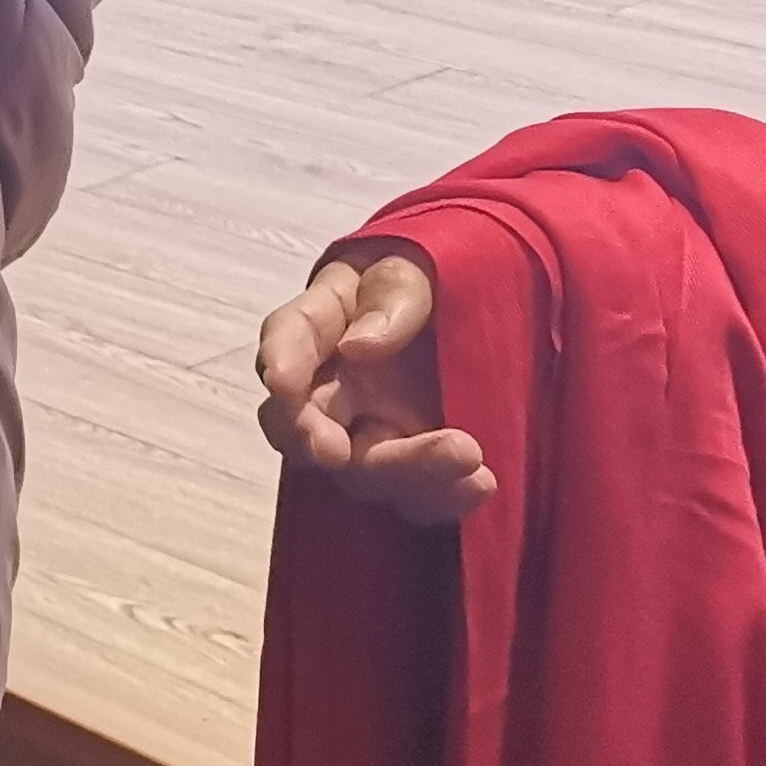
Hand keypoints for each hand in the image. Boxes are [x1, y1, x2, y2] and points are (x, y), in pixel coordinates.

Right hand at [256, 250, 495, 525]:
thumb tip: (358, 346)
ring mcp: (374, 429)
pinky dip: (442, 498)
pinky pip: (415, 495)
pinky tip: (479, 485)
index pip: (290, 336)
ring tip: (468, 458)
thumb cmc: (440, 275)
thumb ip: (391, 297)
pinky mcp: (415, 463)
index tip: (281, 382)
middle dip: (316, 442)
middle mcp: (335, 386)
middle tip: (337, 453)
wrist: (486, 308)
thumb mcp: (418, 267)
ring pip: (361, 470)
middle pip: (307, 424)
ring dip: (402, 473)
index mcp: (327, 322)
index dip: (279, 360)